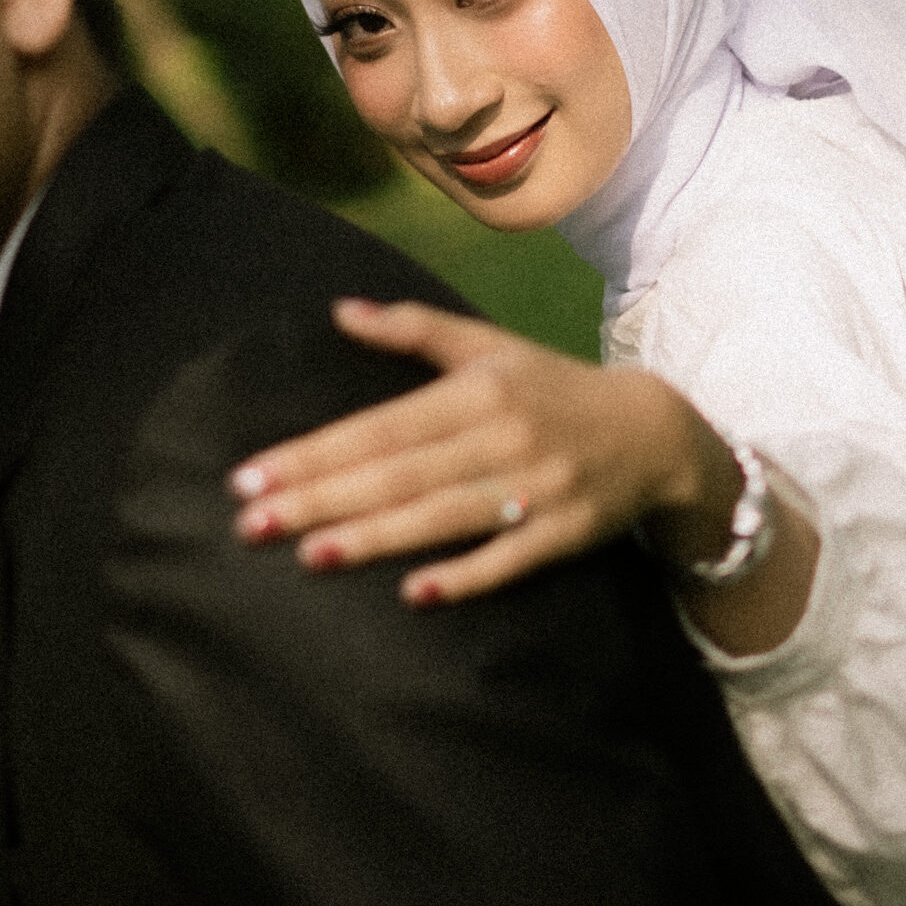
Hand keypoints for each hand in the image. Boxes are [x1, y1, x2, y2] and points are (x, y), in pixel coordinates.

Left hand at [227, 297, 718, 606]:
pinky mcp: (564, 536)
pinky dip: (464, 577)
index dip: (313, 451)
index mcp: (476, 389)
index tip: (250, 476)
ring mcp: (535, 488)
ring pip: (442, 516)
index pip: (379, 425)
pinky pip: (508, 560)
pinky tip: (414, 595)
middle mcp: (501, 435)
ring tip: (307, 555)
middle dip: (321, 498)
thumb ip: (413, 330)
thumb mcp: (489, 345)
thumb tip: (338, 310)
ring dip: (375, 537)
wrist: (655, 433)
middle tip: (250, 523)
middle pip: (398, 472)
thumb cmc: (552, 388)